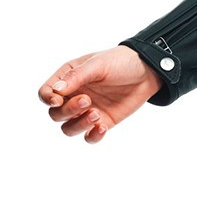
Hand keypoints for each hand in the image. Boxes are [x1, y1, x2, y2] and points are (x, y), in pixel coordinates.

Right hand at [38, 46, 164, 142]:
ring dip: (78, 125)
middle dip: (68, 110)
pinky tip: (101, 127)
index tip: (57, 100)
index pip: (46, 93)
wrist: (148, 70)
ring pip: (69, 128)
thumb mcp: (99, 64)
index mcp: (69, 78)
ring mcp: (87, 110)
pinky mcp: (102, 121)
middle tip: (87, 100)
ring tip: (96, 114)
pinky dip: (92, 136)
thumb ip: (77, 76)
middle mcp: (75, 96)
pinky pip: (89, 137)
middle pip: (56, 114)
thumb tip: (55, 91)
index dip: (47, 99)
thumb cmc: (121, 61)